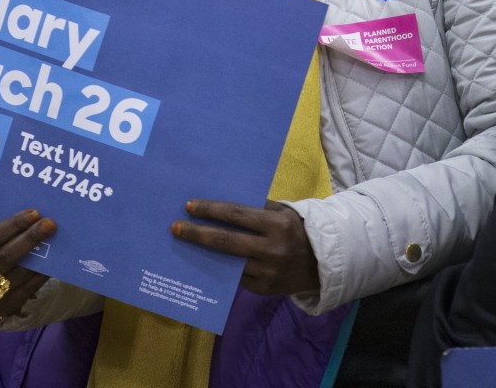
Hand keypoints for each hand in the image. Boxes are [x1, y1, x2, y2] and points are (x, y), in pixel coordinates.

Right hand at [0, 209, 56, 318]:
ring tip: (53, 238)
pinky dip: (42, 273)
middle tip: (49, 223)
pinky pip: (29, 288)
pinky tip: (53, 259)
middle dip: (30, 238)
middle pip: (5, 257)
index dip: (13, 225)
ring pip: (19, 273)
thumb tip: (25, 213)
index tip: (34, 213)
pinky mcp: (6, 308)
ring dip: (40, 255)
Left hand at [171, 198, 318, 295]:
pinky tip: (204, 259)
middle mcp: (272, 250)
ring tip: (183, 243)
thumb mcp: (282, 212)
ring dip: (204, 252)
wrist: (320, 263)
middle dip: (198, 233)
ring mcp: (267, 273)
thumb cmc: (294, 229)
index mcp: (277, 225)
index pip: (237, 215)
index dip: (211, 211)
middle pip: (227, 241)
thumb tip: (220, 205)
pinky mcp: (263, 289)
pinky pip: (236, 277)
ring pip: (228, 262)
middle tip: (175, 227)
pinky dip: (219, 267)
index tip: (189, 206)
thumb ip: (257, 208)